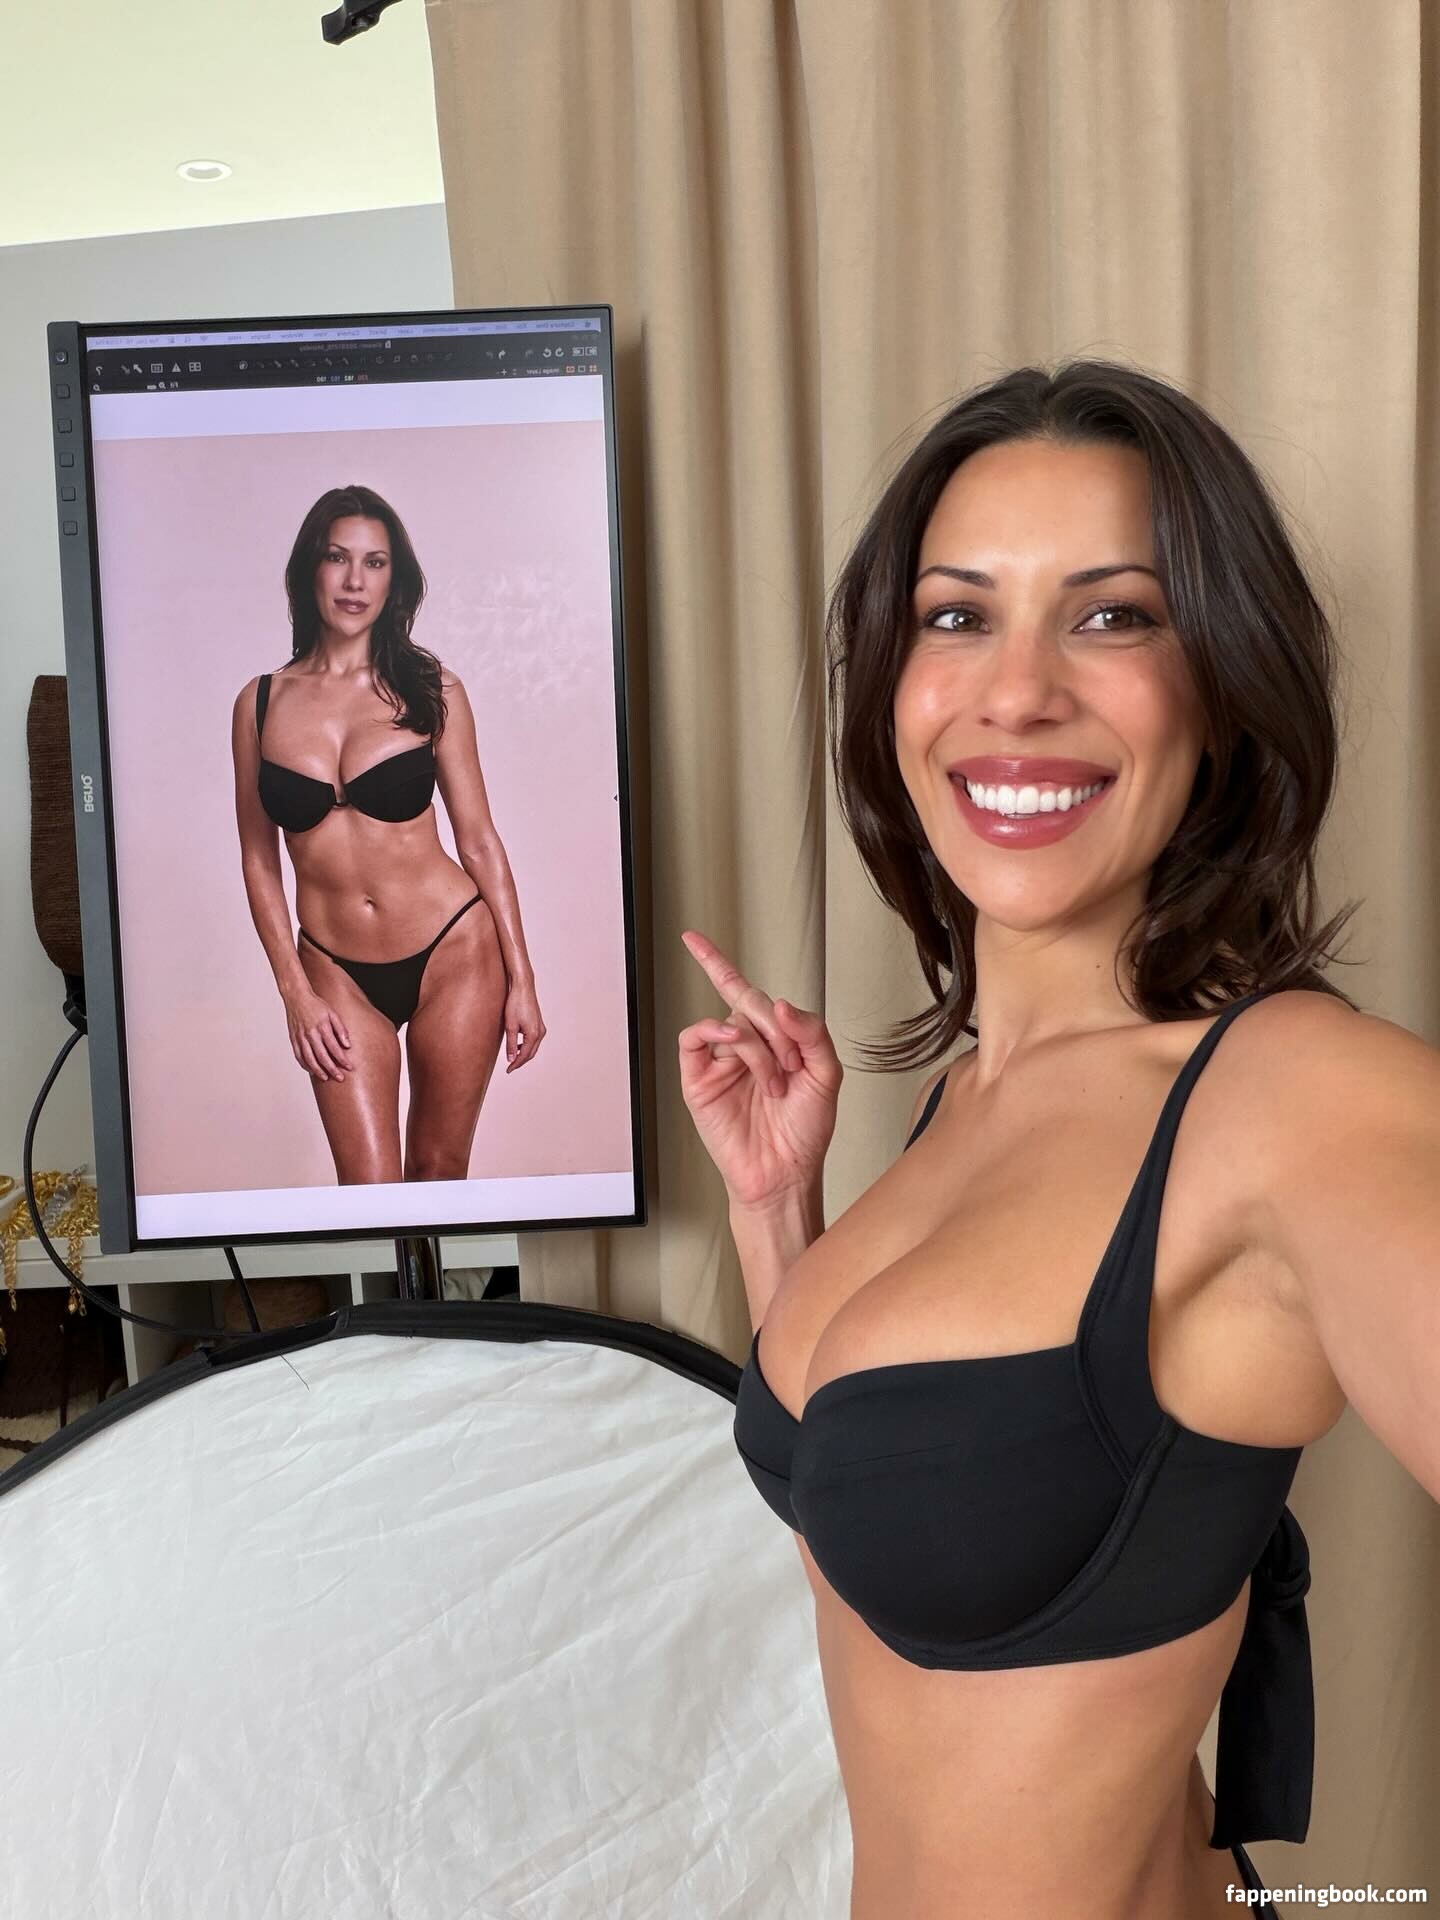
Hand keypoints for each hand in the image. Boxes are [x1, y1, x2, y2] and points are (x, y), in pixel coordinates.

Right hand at [282, 984, 351, 1081]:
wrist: (296, 997)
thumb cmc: (316, 1005)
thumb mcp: (332, 1013)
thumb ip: (341, 1029)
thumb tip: (348, 1045)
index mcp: (322, 1027)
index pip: (334, 1047)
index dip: (342, 1059)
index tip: (349, 1067)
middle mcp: (310, 1034)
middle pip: (322, 1056)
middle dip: (332, 1069)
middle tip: (340, 1077)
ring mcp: (300, 1037)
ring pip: (309, 1059)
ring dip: (318, 1070)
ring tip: (326, 1077)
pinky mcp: (293, 1039)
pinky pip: (298, 1056)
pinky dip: (305, 1065)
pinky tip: (312, 1070)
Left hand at [503, 976, 544, 1071]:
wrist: (523, 987)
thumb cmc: (515, 1003)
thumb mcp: (510, 1026)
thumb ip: (511, 1044)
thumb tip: (511, 1059)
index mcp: (534, 1034)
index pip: (525, 1055)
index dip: (516, 1064)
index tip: (508, 1070)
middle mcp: (540, 1032)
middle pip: (531, 1053)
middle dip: (521, 1061)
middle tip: (510, 1067)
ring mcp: (541, 1028)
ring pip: (533, 1047)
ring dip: (524, 1053)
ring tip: (513, 1057)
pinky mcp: (539, 1023)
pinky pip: (534, 1040)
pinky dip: (527, 1045)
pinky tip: (518, 1045)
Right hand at [677, 928, 841, 1211]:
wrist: (785, 1174)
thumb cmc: (805, 1132)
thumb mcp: (827, 1077)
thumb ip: (813, 1033)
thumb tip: (782, 1005)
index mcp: (772, 1042)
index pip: (747, 995)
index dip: (718, 964)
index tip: (693, 938)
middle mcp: (743, 1047)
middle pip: (749, 1006)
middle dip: (776, 1030)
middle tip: (792, 1064)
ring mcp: (719, 1062)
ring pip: (731, 1024)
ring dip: (759, 1050)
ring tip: (775, 1084)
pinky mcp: (698, 1080)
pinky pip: (694, 1039)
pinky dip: (712, 1031)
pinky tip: (730, 1042)